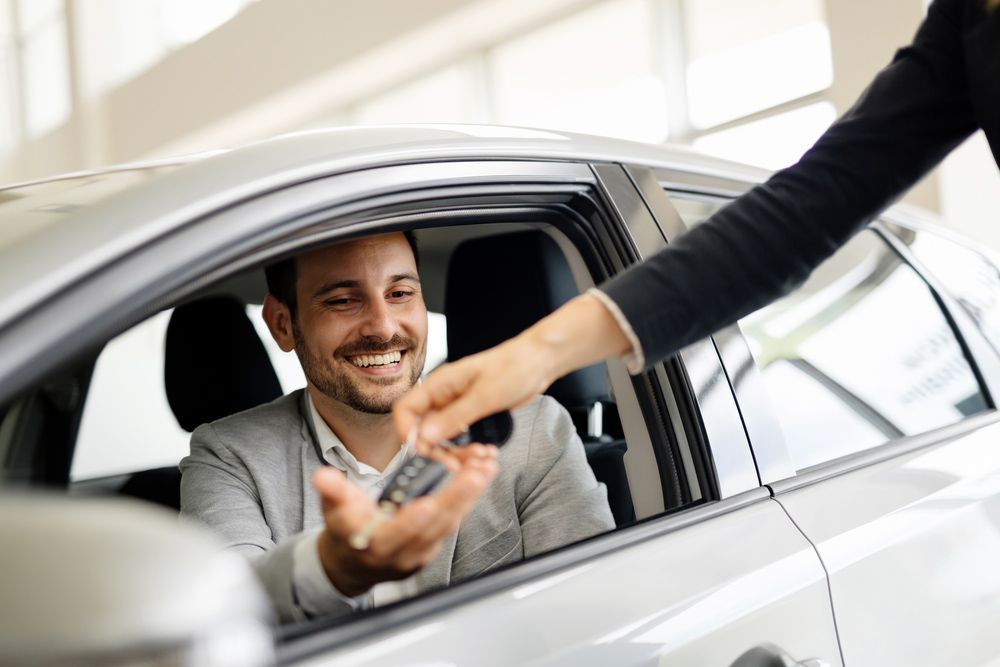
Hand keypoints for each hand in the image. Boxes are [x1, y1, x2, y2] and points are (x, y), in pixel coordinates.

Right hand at [311, 444, 498, 597]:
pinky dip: (468, 500)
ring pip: (447, 525)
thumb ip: (332, 492)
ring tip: (484, 470)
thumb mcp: (333, 510)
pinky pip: (452, 523)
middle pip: (431, 528)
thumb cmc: (345, 531)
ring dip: (468, 497)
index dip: (408, 523)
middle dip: (454, 500)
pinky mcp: (432, 548)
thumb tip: (322, 476)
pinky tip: (480, 478)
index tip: (425, 505)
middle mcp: (399, 554)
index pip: (392, 537)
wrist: (352, 563)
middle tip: (474, 475)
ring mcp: (419, 554)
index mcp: (372, 545)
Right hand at [394, 293, 631, 447]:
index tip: (422, 453)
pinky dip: (469, 448)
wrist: (540, 361)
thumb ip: (454, 417)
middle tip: (455, 465)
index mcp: (439, 384)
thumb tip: (424, 436)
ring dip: (455, 452)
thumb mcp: (485, 395)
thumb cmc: (514, 367)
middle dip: (436, 450)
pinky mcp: (472, 415)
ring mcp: (457, 406)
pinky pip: (461, 438)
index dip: (408, 433)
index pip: (406, 410)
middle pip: (423, 429)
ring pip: (443, 438)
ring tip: (479, 458)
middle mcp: (443, 396)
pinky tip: (486, 452)